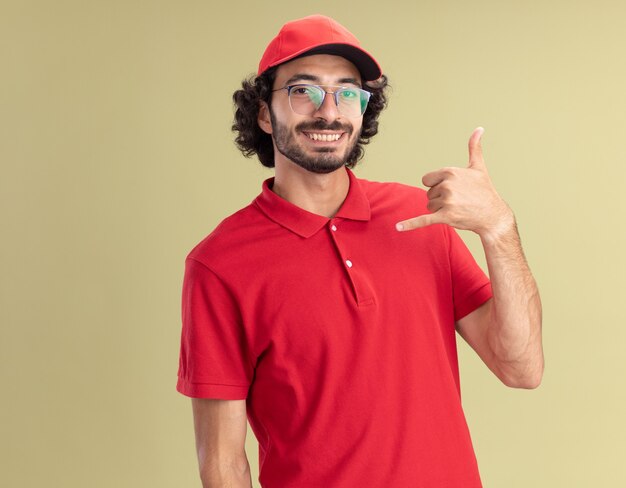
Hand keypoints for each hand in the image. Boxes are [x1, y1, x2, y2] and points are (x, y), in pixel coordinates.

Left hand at [396, 127, 514, 240]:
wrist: (494, 216)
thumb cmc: (485, 190)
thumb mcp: (478, 167)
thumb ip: (474, 148)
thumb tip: (479, 128)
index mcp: (450, 172)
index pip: (427, 180)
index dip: (437, 186)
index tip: (453, 189)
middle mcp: (448, 185)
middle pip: (428, 193)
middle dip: (439, 199)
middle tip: (459, 200)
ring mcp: (447, 201)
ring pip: (429, 206)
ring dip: (440, 210)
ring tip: (458, 209)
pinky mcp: (446, 216)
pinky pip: (423, 219)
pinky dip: (410, 224)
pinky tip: (398, 227)